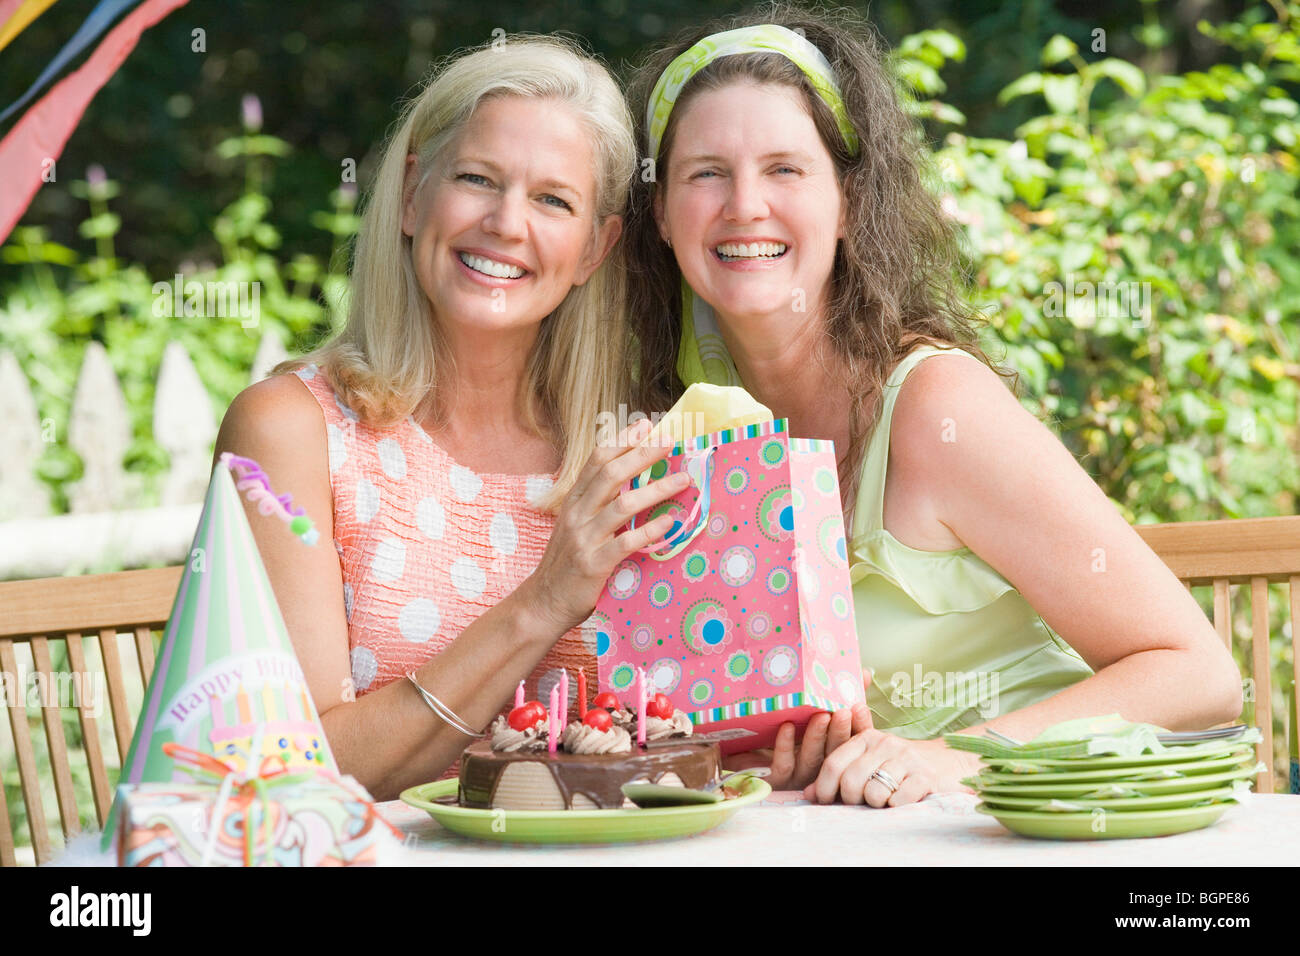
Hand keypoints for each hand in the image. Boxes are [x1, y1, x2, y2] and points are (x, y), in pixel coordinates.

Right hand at [525, 418, 687, 632]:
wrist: (543, 603)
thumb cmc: (566, 564)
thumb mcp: (575, 526)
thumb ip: (597, 504)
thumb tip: (629, 480)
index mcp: (573, 501)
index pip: (596, 460)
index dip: (621, 441)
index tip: (645, 424)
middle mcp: (577, 514)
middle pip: (610, 474)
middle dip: (642, 454)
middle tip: (670, 442)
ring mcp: (584, 539)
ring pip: (622, 505)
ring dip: (655, 490)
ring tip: (683, 480)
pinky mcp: (593, 564)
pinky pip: (625, 543)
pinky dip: (650, 531)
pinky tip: (670, 523)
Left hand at [721, 704, 873, 789]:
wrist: (740, 752)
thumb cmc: (784, 728)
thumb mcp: (811, 709)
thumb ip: (840, 693)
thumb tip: (866, 672)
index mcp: (831, 751)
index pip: (852, 741)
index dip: (858, 726)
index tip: (860, 707)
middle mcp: (818, 766)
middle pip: (835, 751)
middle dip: (840, 731)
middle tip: (844, 712)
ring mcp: (798, 775)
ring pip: (811, 759)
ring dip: (816, 737)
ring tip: (820, 717)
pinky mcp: (775, 779)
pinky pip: (782, 764)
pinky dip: (785, 746)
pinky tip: (786, 727)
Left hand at [802, 731, 980, 806]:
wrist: (946, 763)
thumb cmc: (897, 767)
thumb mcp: (867, 763)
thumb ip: (838, 774)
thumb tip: (808, 793)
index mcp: (865, 738)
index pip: (833, 764)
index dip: (824, 787)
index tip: (825, 802)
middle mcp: (885, 743)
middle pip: (851, 781)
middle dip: (850, 799)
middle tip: (860, 802)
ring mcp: (907, 758)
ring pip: (874, 793)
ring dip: (875, 804)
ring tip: (883, 799)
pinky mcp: (926, 776)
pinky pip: (898, 800)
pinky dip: (895, 806)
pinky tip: (901, 800)